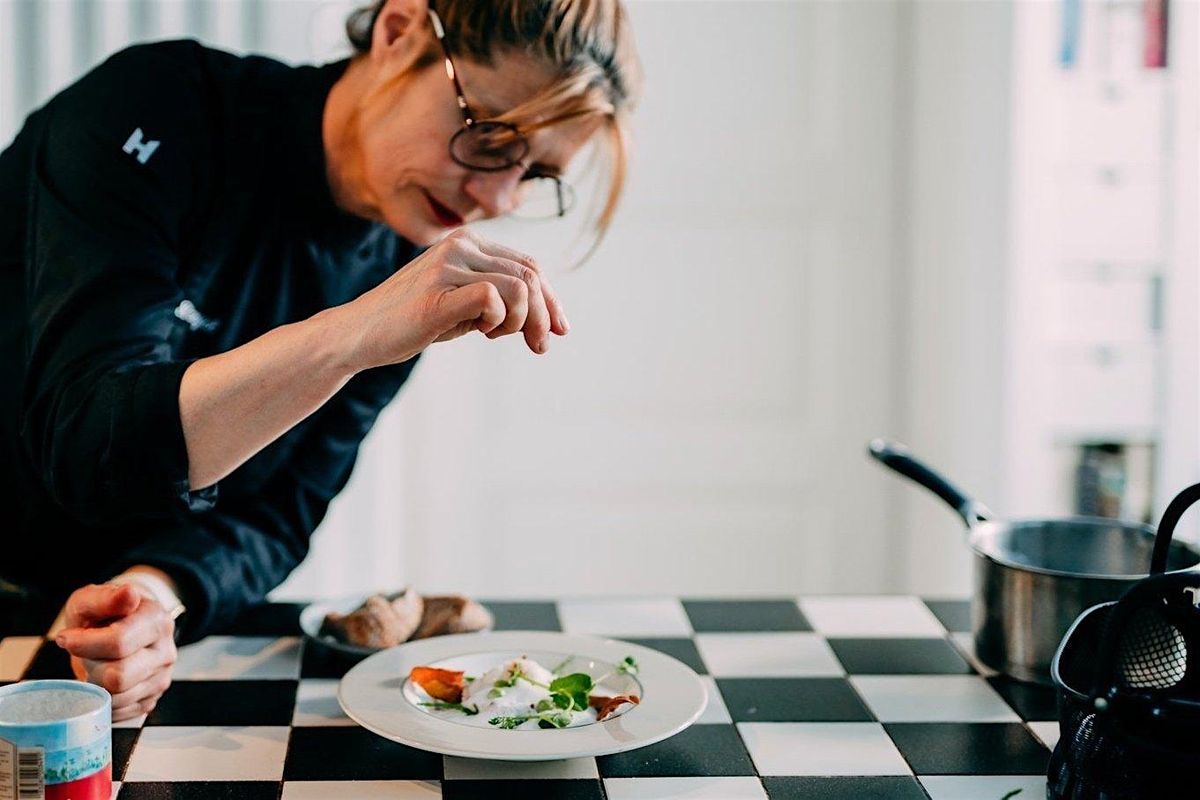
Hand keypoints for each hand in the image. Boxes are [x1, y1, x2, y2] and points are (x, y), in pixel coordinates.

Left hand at [55, 583, 177, 720]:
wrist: (121, 629)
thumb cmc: (103, 615)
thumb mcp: (93, 598)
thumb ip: (106, 597)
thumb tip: (128, 594)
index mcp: (157, 621)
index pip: (119, 642)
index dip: (84, 644)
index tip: (66, 638)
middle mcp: (166, 652)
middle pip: (118, 676)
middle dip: (91, 666)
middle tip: (85, 653)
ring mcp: (161, 678)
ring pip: (116, 697)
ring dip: (94, 683)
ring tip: (95, 664)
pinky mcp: (151, 700)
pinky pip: (118, 712)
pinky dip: (101, 699)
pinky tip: (100, 680)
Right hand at [336, 228, 569, 369]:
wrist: (360, 335)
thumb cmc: (412, 322)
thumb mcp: (464, 304)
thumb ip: (500, 300)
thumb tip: (551, 319)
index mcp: (467, 242)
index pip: (528, 265)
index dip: (550, 299)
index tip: (559, 330)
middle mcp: (459, 245)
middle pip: (529, 276)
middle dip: (544, 316)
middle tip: (540, 346)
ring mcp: (446, 266)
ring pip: (518, 288)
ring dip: (521, 321)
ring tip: (496, 336)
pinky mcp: (436, 293)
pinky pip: (493, 298)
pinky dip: (498, 320)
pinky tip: (480, 332)